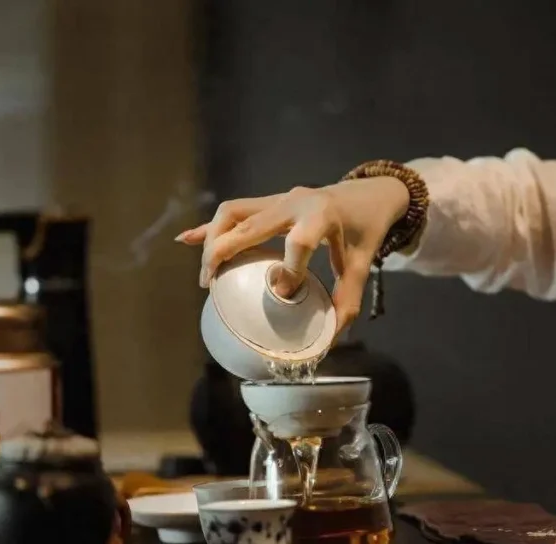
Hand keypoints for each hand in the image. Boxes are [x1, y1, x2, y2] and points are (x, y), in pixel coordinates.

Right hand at [175, 177, 409, 334]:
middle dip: (223, 252)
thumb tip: (328, 338)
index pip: (298, 242)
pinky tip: (186, 239)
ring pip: (233, 212)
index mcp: (322, 216)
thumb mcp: (361, 265)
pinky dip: (210, 226)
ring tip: (207, 273)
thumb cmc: (365, 230)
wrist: (369, 193)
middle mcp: (294, 202)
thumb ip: (346, 300)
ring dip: (213, 240)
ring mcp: (278, 199)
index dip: (289, 271)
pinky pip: (234, 211)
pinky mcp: (270, 201)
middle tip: (210, 284)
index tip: (285, 293)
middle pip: (247, 223)